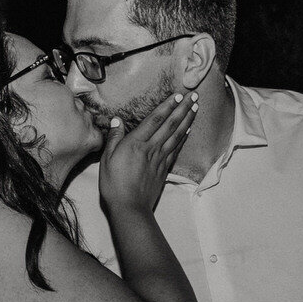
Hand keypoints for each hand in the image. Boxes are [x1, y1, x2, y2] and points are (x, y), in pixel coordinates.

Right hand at [98, 92, 197, 216]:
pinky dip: (183, 138)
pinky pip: (176, 149)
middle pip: (170, 124)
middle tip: (194, 95)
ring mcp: (159, 158)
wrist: (130, 207)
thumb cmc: (114, 184)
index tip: (178, 94)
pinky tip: (188, 131)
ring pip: (177, 135)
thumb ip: (114, 138)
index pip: (155, 119)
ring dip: (187, 120)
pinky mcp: (164, 169)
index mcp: (135, 143)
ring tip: (196, 108)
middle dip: (183, 108)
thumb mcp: (107, 159)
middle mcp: (151, 148)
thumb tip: (117, 120)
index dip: (167, 106)